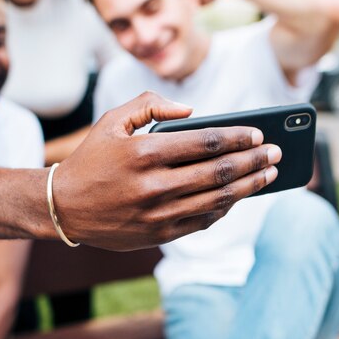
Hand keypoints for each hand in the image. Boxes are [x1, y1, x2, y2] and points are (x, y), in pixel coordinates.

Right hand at [53, 91, 278, 250]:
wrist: (64, 206)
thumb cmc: (90, 158)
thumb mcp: (111, 120)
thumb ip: (149, 105)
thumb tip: (190, 110)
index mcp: (143, 152)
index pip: (205, 142)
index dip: (237, 137)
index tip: (257, 133)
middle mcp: (154, 185)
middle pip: (219, 171)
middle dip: (253, 160)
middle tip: (274, 152)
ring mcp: (157, 213)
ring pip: (217, 198)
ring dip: (248, 186)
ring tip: (267, 174)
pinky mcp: (158, 234)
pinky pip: (202, 220)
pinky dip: (224, 208)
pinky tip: (237, 197)